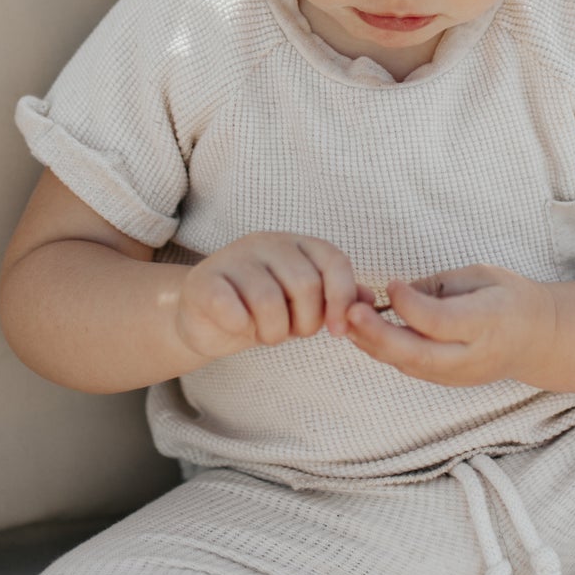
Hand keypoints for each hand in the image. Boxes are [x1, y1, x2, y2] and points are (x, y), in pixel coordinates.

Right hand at [176, 234, 378, 365]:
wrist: (204, 317)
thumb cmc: (260, 308)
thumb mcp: (302, 303)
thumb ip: (336, 298)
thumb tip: (371, 301)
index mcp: (296, 243)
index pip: (334, 261)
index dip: (341, 298)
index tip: (337, 331)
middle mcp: (267, 242)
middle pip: (305, 284)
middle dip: (305, 322)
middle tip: (291, 332)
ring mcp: (233, 257)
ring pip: (269, 301)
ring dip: (273, 331)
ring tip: (266, 332)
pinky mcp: (204, 281)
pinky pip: (232, 308)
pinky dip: (240, 326)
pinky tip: (237, 326)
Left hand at [327, 265, 557, 388]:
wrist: (538, 339)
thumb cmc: (509, 298)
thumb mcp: (482, 276)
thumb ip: (440, 286)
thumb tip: (397, 294)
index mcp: (488, 322)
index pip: (440, 321)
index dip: (410, 304)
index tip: (390, 283)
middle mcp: (472, 355)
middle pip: (418, 353)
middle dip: (379, 334)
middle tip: (351, 311)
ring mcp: (459, 374)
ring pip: (408, 365)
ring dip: (373, 343)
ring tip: (348, 317)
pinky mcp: (446, 381)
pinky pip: (409, 368)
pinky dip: (383, 351)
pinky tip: (364, 331)